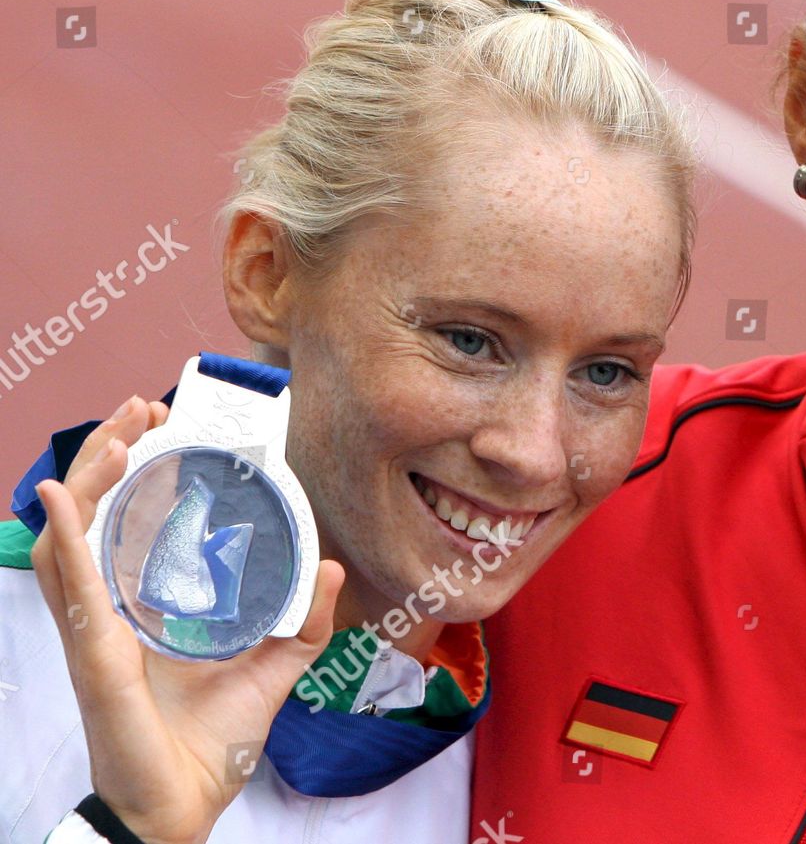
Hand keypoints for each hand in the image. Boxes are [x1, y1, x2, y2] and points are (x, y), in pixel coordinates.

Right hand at [29, 395, 343, 843]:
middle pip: (93, 517)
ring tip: (114, 432)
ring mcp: (95, 632)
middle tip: (140, 409)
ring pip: (72, 537)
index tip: (161, 426)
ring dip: (89, 478)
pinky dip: (66, 536)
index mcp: (142, 609)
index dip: (133, 473)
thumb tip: (333, 569)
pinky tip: (64, 496)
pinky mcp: (95, 655)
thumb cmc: (211, 744)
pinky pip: (72, 587)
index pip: (126, 524)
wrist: (184, 806)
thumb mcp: (273, 670)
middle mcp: (110, 612)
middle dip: (109, 455)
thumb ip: (304, 622)